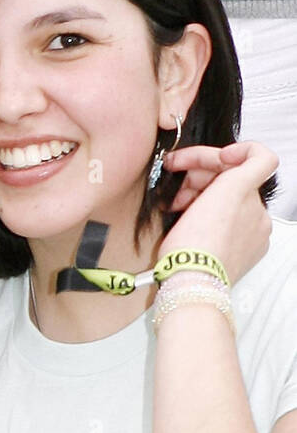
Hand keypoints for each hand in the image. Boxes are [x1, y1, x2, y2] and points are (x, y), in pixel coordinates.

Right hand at [159, 142, 278, 283]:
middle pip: (229, 180)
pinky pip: (219, 225)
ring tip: (174, 206)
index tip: (210, 159)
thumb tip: (250, 152)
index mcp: (254, 199)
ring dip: (196, 196)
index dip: (229, 151)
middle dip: (199, 175)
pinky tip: (185, 223)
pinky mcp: (235, 254)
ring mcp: (247, 237)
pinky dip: (202, 218)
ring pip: (221, 202)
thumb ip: (253, 162)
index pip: (257, 159)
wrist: (190, 281)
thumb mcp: (230, 189)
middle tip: (174, 181)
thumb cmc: (199, 241)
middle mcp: (257, 217)